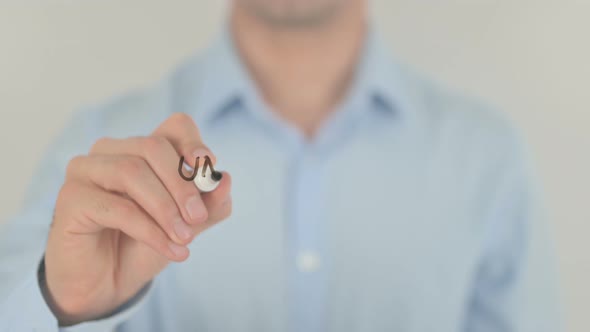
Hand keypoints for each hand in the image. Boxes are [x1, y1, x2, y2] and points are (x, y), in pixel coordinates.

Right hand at [43, 113, 231, 324]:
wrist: (108, 284)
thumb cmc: (145, 245)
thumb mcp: (186, 225)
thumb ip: (209, 205)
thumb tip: (226, 180)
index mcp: (143, 149)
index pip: (175, 127)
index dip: (193, 143)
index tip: (209, 169)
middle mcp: (111, 151)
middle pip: (153, 147)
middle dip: (183, 184)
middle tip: (199, 218)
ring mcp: (86, 170)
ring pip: (132, 172)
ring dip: (165, 208)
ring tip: (185, 238)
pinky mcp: (71, 198)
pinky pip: (117, 207)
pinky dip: (150, 230)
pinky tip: (171, 250)